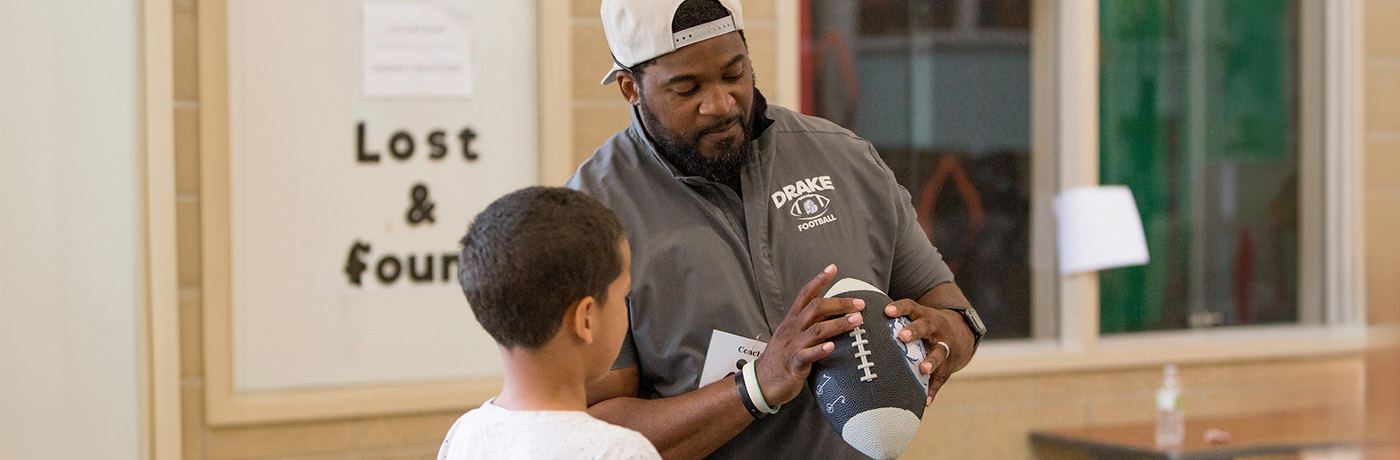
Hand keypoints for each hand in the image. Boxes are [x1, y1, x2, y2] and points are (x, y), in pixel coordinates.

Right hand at [752, 265, 865, 406]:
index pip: (805, 294)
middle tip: (860, 303)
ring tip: (856, 321)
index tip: (832, 268)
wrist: (760, 381)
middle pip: (816, 308)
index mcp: (791, 320)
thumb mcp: (791, 336)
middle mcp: (792, 329)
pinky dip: (820, 350)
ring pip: (817, 330)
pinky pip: (808, 355)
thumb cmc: (780, 359)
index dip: (819, 280)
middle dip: (839, 303)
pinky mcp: (794, 363)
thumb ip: (808, 325)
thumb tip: (831, 316)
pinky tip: (832, 347)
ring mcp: (792, 345)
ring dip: (838, 324)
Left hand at [884, 294, 974, 405]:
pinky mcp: (950, 364)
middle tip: (902, 336)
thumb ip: (896, 321)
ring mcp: (945, 345)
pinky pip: (942, 378)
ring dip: (931, 361)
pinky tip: (925, 401)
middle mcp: (936, 328)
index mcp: (924, 315)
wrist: (962, 332)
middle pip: (926, 326)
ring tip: (923, 369)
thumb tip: (860, 324)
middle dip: (914, 331)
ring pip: (940, 352)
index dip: (900, 308)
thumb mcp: (918, 317)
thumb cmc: (927, 326)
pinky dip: (933, 389)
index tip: (887, 311)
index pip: (911, 307)